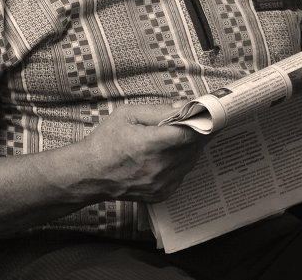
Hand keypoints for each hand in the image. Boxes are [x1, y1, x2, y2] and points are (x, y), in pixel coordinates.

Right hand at [82, 104, 207, 202]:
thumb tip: (182, 107)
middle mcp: (159, 167)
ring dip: (194, 147)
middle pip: (193, 148)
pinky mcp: (161, 194)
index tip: (212, 114)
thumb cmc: (106, 141)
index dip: (203, 123)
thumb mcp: (128, 115)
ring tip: (194, 132)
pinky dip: (184, 162)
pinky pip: (181, 174)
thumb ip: (157, 111)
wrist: (90, 174)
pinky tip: (178, 151)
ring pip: (190, 162)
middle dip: (201, 133)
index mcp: (150, 145)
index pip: (188, 135)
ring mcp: (161, 184)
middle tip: (207, 119)